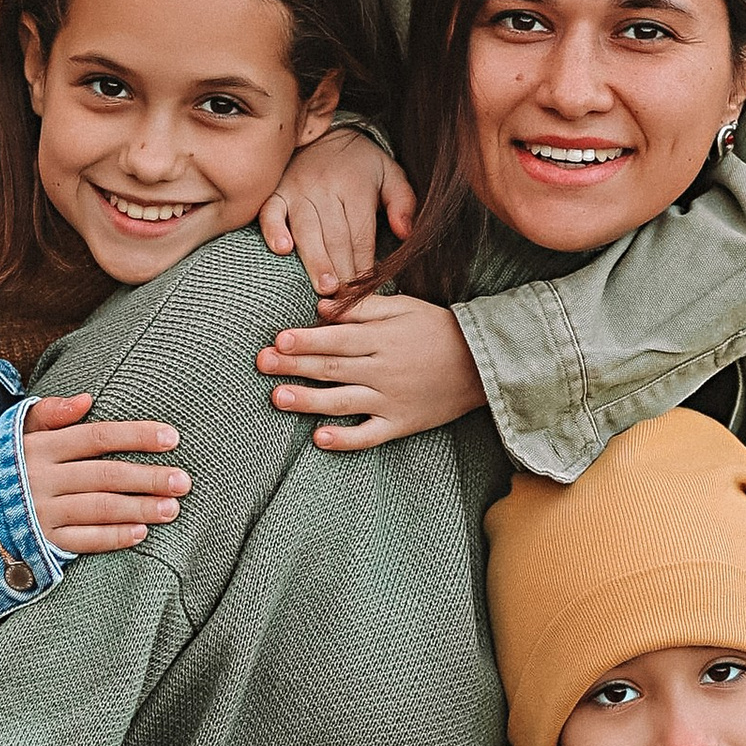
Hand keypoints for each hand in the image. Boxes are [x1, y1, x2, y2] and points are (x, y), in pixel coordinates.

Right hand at [18, 393, 187, 556]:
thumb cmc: (3, 466)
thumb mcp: (15, 432)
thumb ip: (50, 414)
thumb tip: (86, 400)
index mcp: (39, 447)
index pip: (96, 437)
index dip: (136, 436)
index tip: (172, 438)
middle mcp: (40, 479)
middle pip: (104, 476)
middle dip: (147, 478)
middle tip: (183, 481)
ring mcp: (40, 512)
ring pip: (99, 509)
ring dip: (138, 509)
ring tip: (172, 508)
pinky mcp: (40, 542)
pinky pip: (82, 541)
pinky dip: (112, 538)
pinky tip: (140, 533)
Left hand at [257, 295, 486, 447]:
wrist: (483, 363)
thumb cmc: (439, 329)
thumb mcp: (405, 307)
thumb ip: (363, 308)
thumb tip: (321, 307)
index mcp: (383, 338)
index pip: (336, 338)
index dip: (306, 339)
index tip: (278, 339)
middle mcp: (383, 370)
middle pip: (332, 367)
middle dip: (294, 365)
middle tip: (262, 363)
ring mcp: (391, 400)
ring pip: (343, 400)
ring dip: (308, 400)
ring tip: (277, 397)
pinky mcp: (401, 423)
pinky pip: (370, 435)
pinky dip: (345, 439)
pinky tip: (319, 438)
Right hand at [258, 128, 416, 302]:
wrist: (328, 135)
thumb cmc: (362, 165)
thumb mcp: (391, 174)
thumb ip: (403, 202)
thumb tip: (405, 233)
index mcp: (355, 186)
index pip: (361, 233)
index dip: (364, 264)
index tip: (366, 289)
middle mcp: (326, 187)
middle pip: (335, 236)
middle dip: (342, 270)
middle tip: (346, 298)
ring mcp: (298, 190)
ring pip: (306, 229)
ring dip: (315, 260)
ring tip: (324, 287)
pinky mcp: (277, 192)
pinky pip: (270, 211)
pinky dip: (274, 229)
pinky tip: (281, 250)